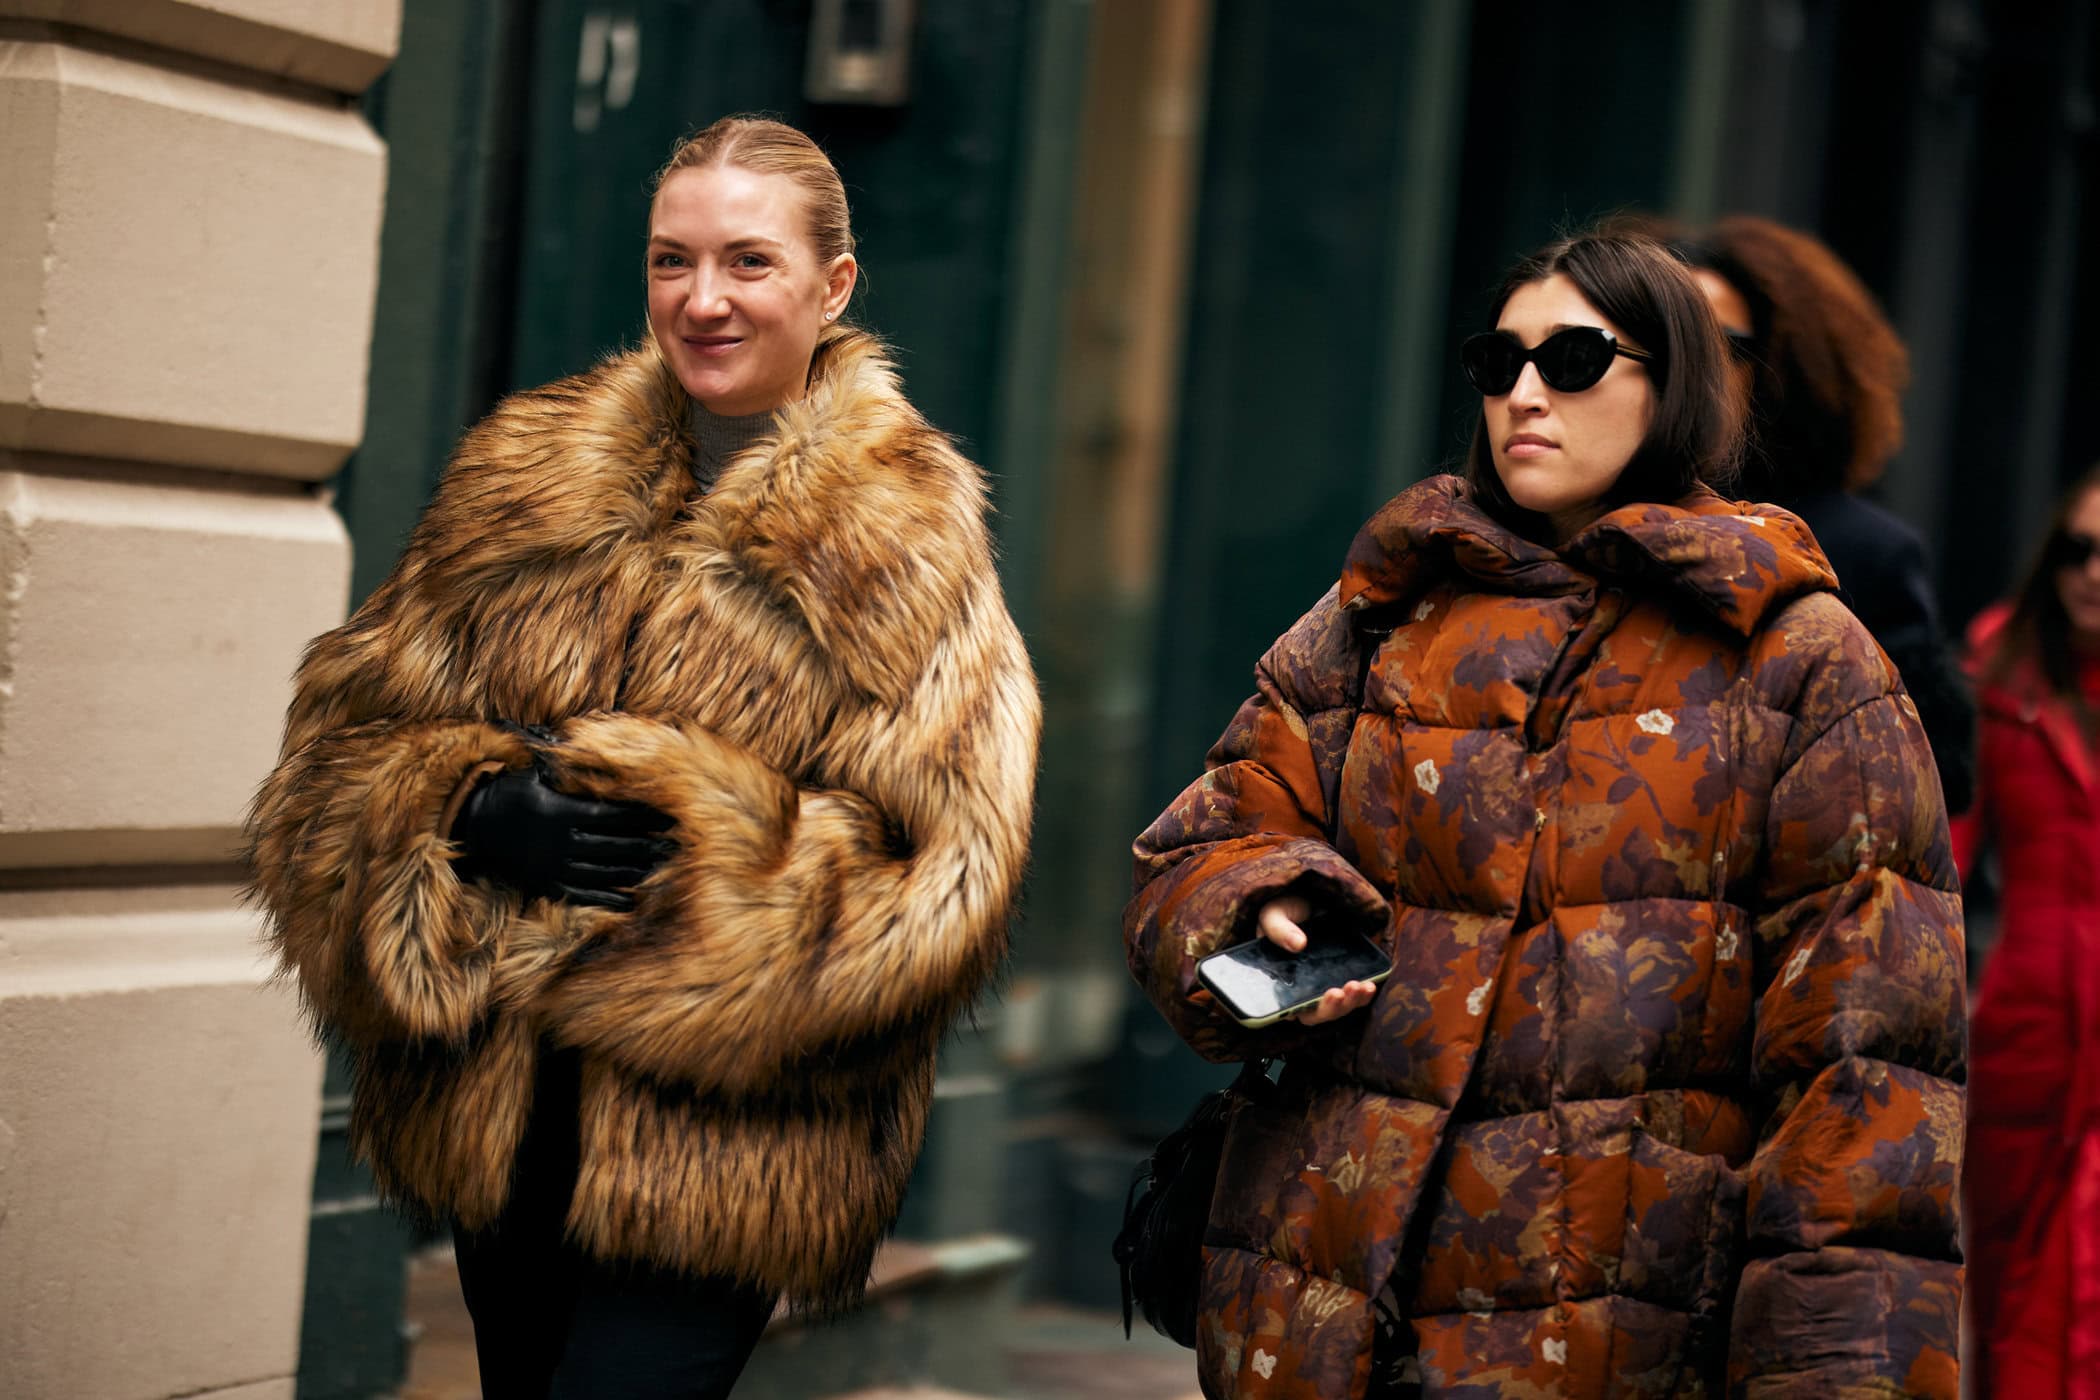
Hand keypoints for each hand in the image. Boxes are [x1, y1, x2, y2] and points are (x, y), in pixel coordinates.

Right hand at [450, 764, 676, 910]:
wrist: (472, 826)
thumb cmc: (508, 791)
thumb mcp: (533, 773)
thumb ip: (564, 766)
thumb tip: (594, 745)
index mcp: (560, 812)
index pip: (612, 815)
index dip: (642, 817)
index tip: (669, 817)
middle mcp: (559, 843)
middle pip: (613, 846)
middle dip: (647, 845)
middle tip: (676, 845)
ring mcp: (553, 868)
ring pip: (602, 872)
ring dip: (634, 871)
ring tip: (661, 868)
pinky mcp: (546, 886)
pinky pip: (583, 895)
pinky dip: (608, 898)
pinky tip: (631, 898)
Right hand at [1256, 895, 1379, 1025]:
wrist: (1307, 900)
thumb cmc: (1283, 910)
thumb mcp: (1273, 914)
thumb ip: (1279, 929)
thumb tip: (1298, 944)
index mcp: (1278, 982)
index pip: (1287, 1008)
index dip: (1301, 1011)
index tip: (1312, 1002)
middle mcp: (1302, 991)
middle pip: (1316, 1014)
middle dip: (1331, 1008)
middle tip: (1339, 992)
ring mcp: (1323, 986)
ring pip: (1337, 1008)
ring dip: (1350, 1002)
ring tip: (1360, 986)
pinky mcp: (1342, 978)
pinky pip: (1353, 996)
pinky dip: (1363, 995)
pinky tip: (1370, 985)